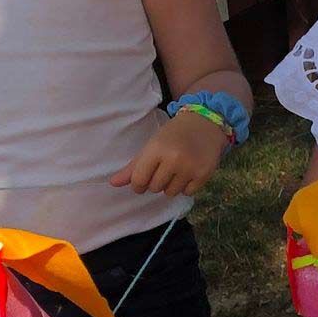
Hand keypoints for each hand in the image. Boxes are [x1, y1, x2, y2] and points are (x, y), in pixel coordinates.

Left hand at [110, 109, 228, 197]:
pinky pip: (187, 193)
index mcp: (156, 149)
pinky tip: (188, 172)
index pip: (139, 180)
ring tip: (176, 170)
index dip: (138, 184)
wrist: (204, 123)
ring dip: (170, 185)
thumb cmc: (173, 134)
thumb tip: (113, 183)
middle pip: (155, 188)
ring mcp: (190, 168)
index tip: (143, 180)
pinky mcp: (204, 174)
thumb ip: (133, 166)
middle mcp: (173, 159)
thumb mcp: (152, 145)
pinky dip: (186, 186)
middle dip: (156, 182)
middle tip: (163, 169)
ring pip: (170, 193)